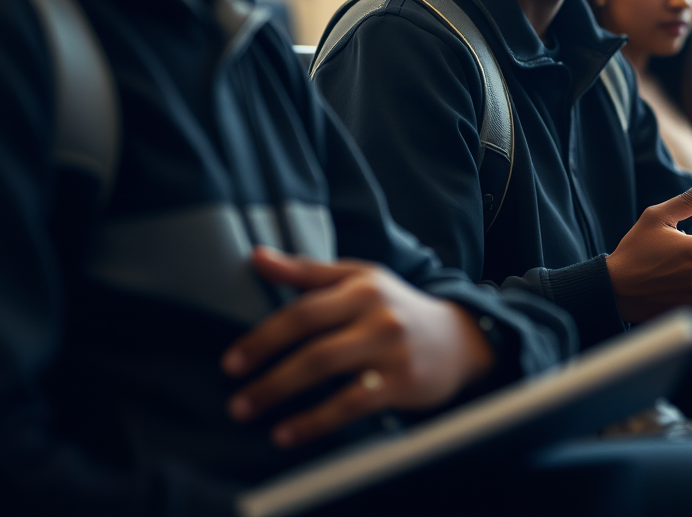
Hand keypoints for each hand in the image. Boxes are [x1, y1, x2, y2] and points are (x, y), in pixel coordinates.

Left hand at [221, 248, 494, 447]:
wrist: (457, 337)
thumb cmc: (395, 306)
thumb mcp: (358, 278)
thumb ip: (306, 271)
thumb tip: (255, 257)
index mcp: (361, 284)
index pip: (304, 309)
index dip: (265, 335)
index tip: (233, 361)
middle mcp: (376, 313)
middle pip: (312, 343)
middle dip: (268, 372)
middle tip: (236, 397)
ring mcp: (390, 348)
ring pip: (327, 372)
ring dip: (282, 395)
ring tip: (251, 412)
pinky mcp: (402, 382)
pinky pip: (351, 404)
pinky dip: (315, 421)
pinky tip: (288, 433)